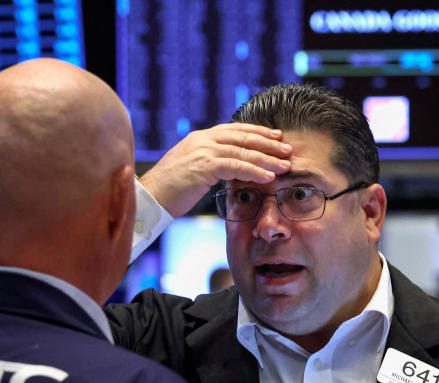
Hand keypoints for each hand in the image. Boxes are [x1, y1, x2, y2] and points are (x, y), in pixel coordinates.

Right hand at [139, 123, 291, 216]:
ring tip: (284, 166)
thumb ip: (211, 163)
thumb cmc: (171, 189)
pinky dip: (254, 171)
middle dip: (268, 143)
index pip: (235, 130)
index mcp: (201, 138)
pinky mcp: (204, 166)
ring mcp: (203, 151)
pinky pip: (236, 166)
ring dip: (267, 158)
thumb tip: (230, 168)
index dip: (258, 132)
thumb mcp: (193, 170)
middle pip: (243, 137)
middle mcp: (203, 140)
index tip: (276, 136)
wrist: (150, 197)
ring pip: (243, 151)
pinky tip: (268, 177)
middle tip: (288, 149)